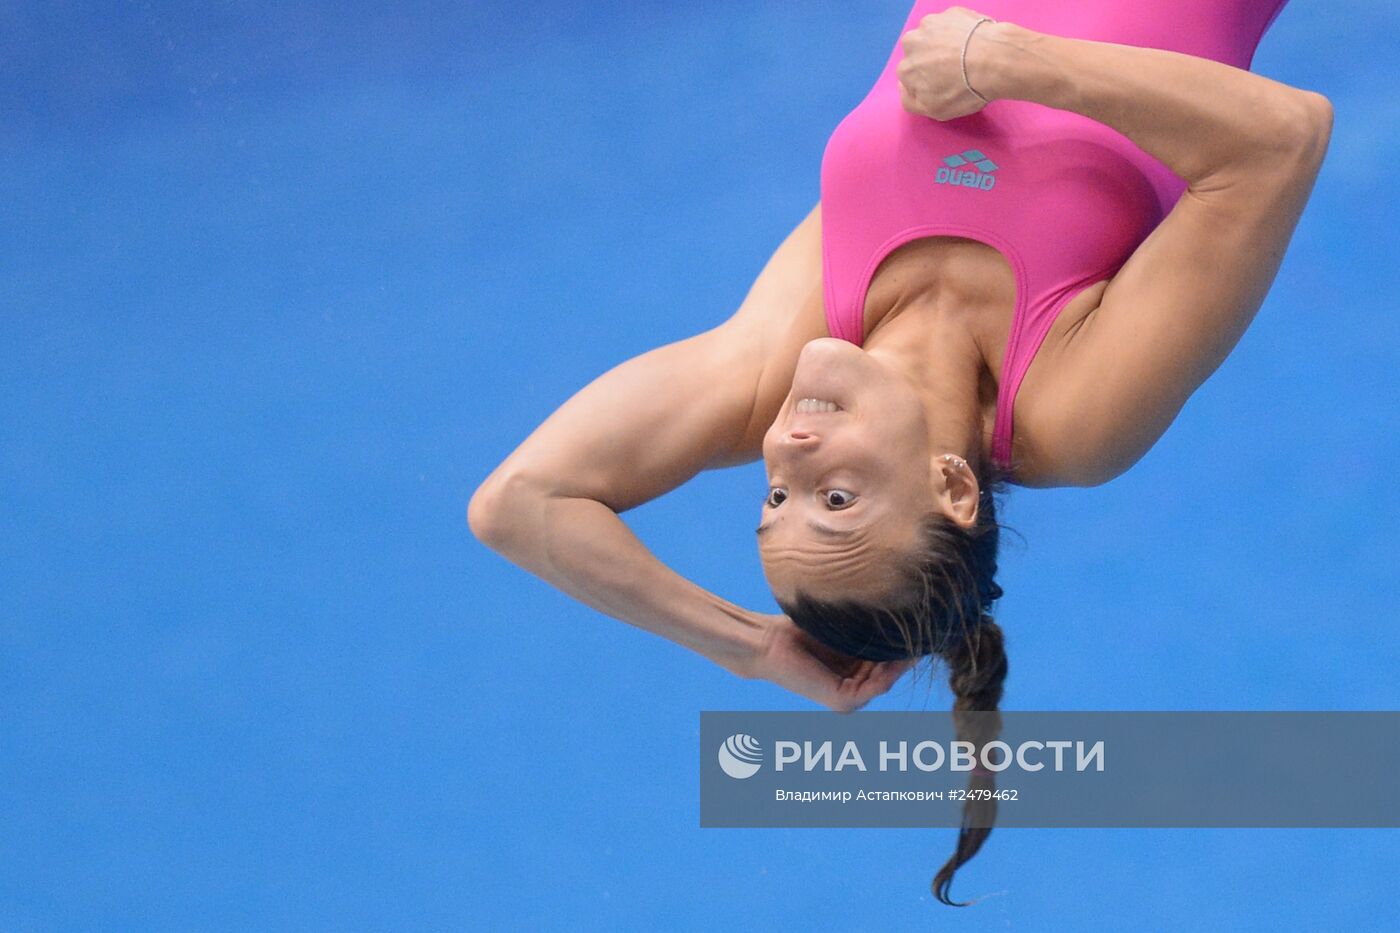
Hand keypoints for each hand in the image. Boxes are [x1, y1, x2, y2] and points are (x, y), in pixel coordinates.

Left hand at [748, 613, 915, 712]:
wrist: (768, 643)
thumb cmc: (799, 630)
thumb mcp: (842, 628)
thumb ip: (867, 627)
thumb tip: (899, 604)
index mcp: (854, 674)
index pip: (887, 661)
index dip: (903, 644)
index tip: (919, 622)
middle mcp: (854, 690)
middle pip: (891, 670)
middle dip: (906, 651)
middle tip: (924, 628)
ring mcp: (849, 700)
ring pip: (886, 678)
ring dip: (901, 660)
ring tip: (914, 635)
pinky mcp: (843, 701)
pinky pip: (876, 687)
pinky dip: (890, 671)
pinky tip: (899, 652)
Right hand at [896, 7, 998, 120]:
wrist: (994, 60)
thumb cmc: (965, 88)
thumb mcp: (933, 111)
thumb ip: (911, 102)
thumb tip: (905, 89)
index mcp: (906, 69)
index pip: (910, 75)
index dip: (927, 80)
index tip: (943, 83)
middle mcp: (912, 43)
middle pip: (919, 53)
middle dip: (932, 59)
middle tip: (955, 69)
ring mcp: (931, 24)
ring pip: (933, 36)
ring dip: (944, 44)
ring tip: (965, 55)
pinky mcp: (951, 13)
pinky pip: (951, 24)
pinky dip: (959, 32)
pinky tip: (972, 43)